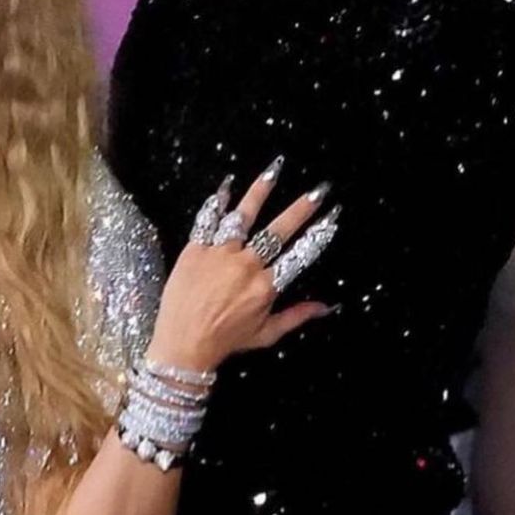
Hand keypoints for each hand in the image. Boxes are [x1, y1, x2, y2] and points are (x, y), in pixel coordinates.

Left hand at [146, 163, 336, 372]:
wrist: (182, 343)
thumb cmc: (225, 340)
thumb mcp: (266, 334)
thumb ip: (297, 316)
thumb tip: (327, 306)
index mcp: (265, 286)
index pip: (298, 255)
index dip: (318, 235)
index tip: (332, 217)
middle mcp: (245, 266)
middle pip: (277, 232)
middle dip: (300, 210)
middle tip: (317, 191)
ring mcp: (219, 255)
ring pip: (243, 217)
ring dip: (259, 193)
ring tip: (274, 171)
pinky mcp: (195, 250)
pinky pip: (208, 221)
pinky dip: (217, 202)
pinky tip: (227, 185)